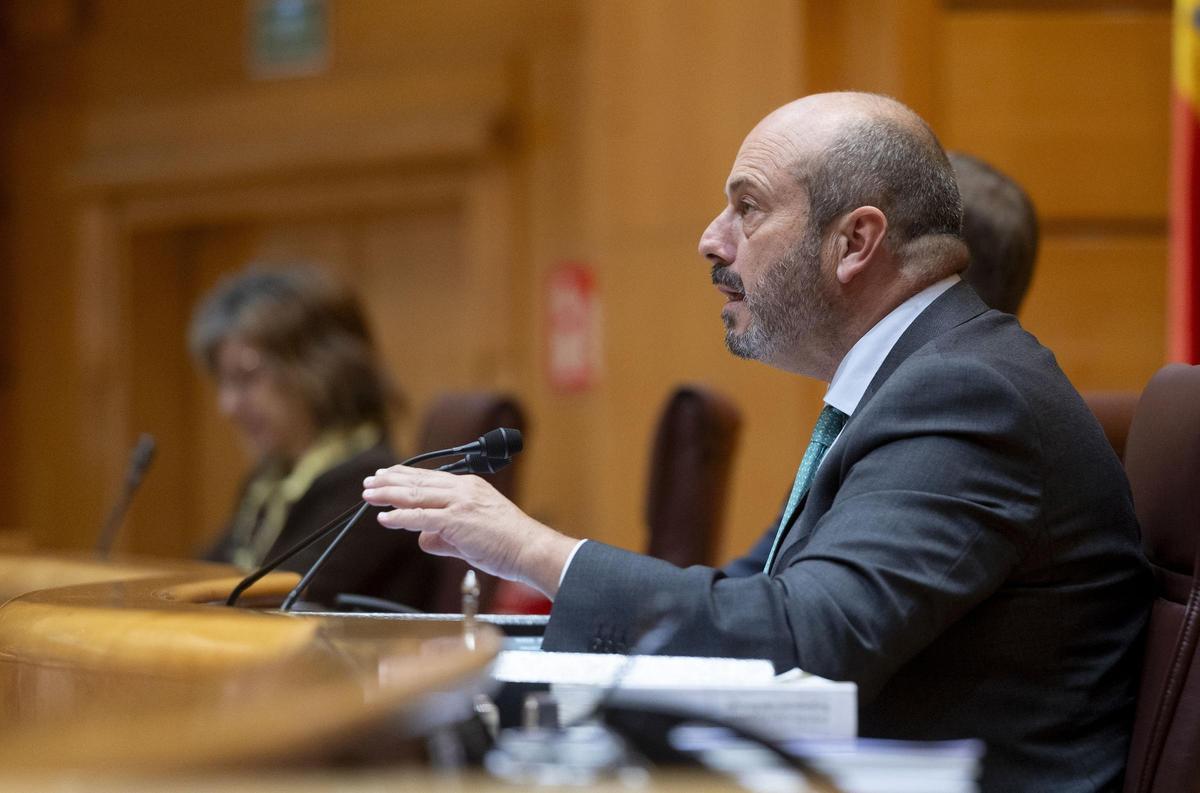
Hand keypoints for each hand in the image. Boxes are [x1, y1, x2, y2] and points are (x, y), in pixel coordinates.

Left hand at [362, 466, 576, 597]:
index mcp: (469, 487)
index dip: (405, 476)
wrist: (529, 548)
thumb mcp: (472, 533)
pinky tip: (384, 517)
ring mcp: (460, 503)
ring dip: (389, 495)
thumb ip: (445, 535)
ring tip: (369, 494)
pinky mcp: (457, 521)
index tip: (387, 475)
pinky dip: (400, 517)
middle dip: (390, 481)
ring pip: (416, 495)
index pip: (431, 478)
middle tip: (369, 481)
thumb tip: (423, 539)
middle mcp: (463, 489)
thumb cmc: (507, 543)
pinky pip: (421, 517)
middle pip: (419, 482)